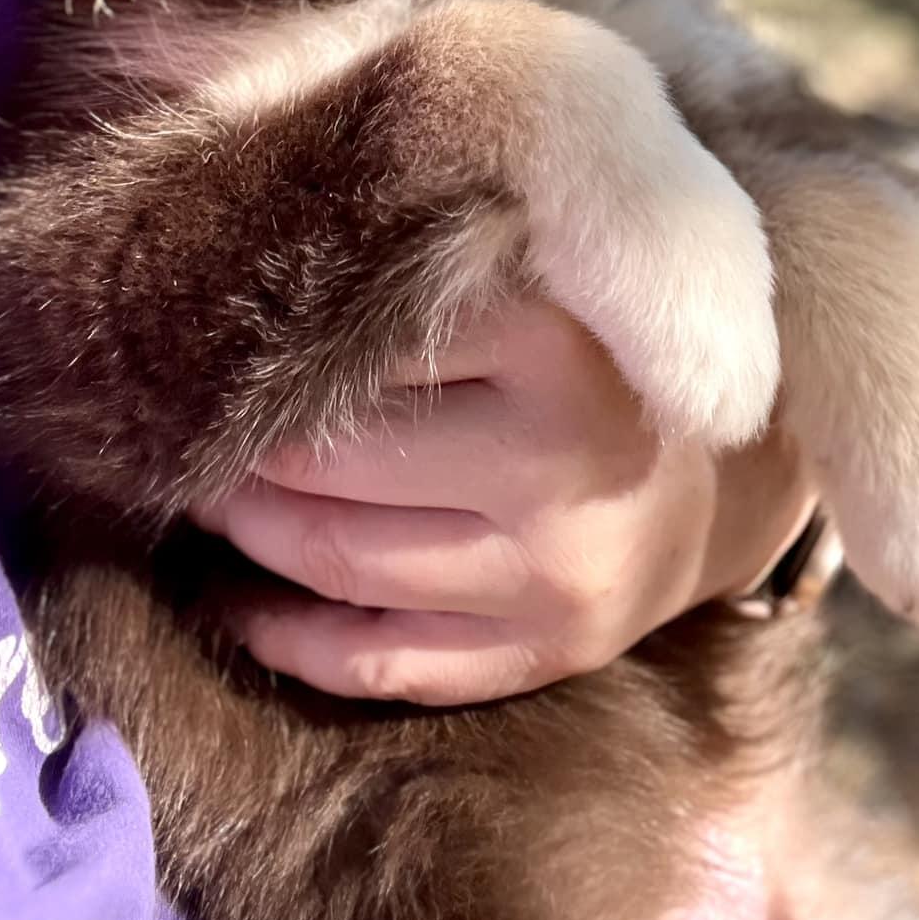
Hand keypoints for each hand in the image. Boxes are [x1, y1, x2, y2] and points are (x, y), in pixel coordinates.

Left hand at [192, 297, 812, 705]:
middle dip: (242, 448)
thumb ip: (439, 257)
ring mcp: (555, 570)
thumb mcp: (544, 276)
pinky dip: (288, 637)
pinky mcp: (547, 651)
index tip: (221, 335)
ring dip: (249, 531)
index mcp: (558, 341)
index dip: (277, 343)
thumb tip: (275, 257)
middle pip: (333, 462)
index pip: (364, 344)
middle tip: (192, 424)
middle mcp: (562, 460)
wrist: (726, 472)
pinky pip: (380, 662)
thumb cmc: (600, 352)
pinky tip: (239, 602)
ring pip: (341, 562)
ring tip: (213, 494)